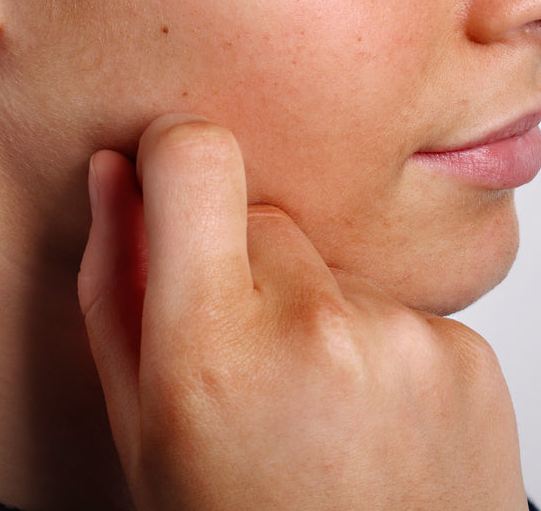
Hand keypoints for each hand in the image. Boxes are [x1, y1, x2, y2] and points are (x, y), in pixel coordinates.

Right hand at [78, 115, 526, 509]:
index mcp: (210, 350)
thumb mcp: (138, 425)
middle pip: (259, 214)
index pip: (193, 155)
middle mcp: (315, 331)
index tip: (167, 183)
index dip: (171, 152)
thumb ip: (111, 282)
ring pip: (323, 258)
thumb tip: (110, 172)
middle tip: (244, 359)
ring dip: (307, 306)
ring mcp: (404, 339)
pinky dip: (371, 342)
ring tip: (310, 403)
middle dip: (237, 263)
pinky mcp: (468, 353)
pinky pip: (390, 299)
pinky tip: (365, 419)